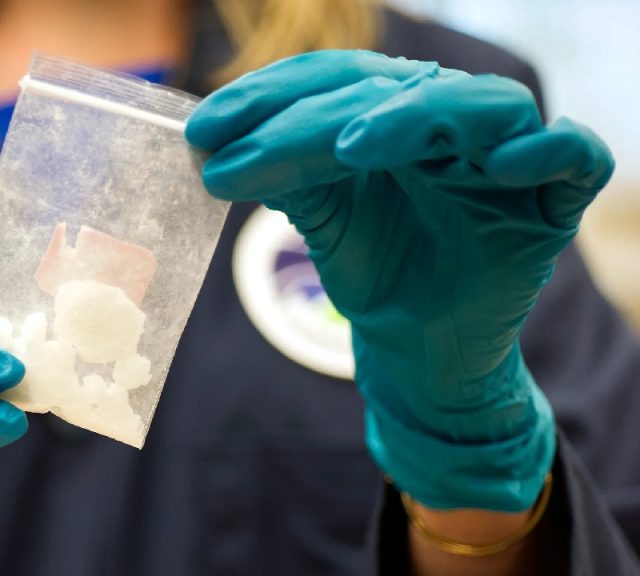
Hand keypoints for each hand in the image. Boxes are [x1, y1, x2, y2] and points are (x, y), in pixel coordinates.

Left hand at [187, 50, 613, 510]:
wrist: (417, 354)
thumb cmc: (375, 274)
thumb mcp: (321, 217)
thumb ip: (284, 173)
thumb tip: (213, 146)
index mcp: (393, 118)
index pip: (337, 81)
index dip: (270, 95)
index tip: (202, 131)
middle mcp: (448, 125)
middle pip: (393, 89)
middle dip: (309, 117)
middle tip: (236, 149)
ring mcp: (502, 159)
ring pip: (481, 105)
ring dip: (417, 116)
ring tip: (351, 145)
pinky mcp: (550, 203)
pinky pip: (574, 156)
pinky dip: (546, 148)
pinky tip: (499, 161)